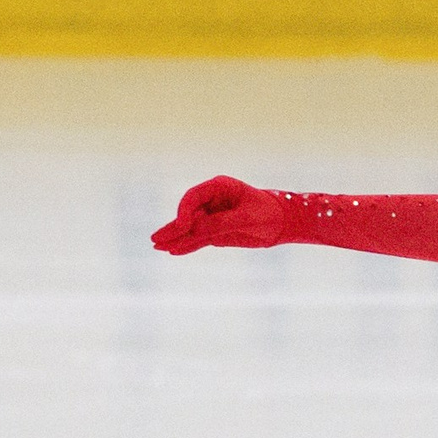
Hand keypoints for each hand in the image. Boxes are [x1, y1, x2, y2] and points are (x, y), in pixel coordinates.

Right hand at [152, 175, 287, 253]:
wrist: (281, 223)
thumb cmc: (267, 213)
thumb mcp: (245, 218)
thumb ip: (219, 223)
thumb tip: (193, 230)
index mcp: (218, 187)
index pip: (193, 197)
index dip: (184, 211)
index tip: (181, 226)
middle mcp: (211, 200)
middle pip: (187, 213)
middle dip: (173, 227)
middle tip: (156, 238)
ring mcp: (211, 216)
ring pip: (189, 228)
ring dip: (175, 237)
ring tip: (157, 246)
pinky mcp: (214, 231)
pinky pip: (197, 238)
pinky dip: (187, 245)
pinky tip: (173, 251)